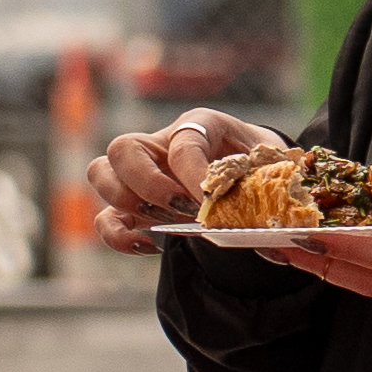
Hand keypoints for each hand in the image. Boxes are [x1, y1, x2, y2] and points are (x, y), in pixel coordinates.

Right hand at [81, 105, 294, 253]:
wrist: (253, 174)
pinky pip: (105, 217)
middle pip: (123, 149)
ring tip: (167, 222)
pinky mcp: (132, 205)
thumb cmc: (260, 166)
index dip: (193, 174)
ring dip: (127, 202)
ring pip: (100, 174)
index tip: (210, 201)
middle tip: (179, 208)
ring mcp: (140, 173)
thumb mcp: (269, 167)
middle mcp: (160, 144)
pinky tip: (150, 245)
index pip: (183, 142)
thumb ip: (266, 189)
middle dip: (147, 183)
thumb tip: (270, 236)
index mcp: (200, 125)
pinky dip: (118, 235)